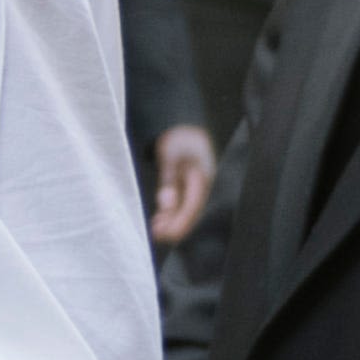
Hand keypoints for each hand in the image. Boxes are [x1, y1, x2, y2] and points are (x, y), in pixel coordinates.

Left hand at [147, 127, 214, 247]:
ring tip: (156, 229)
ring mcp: (198, 185)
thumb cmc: (179, 139)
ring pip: (188, 210)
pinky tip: (160, 219)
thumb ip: (169, 180)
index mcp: (202, 178)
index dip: (179, 224)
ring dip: (172, 221)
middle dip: (174, 226)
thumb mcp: (170, 156)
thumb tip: (166, 203)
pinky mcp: (191, 185)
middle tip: (156, 234)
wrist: (186, 125)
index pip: (192, 207)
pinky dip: (173, 213)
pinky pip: (184, 204)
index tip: (164, 233)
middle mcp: (203, 184)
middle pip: (191, 213)